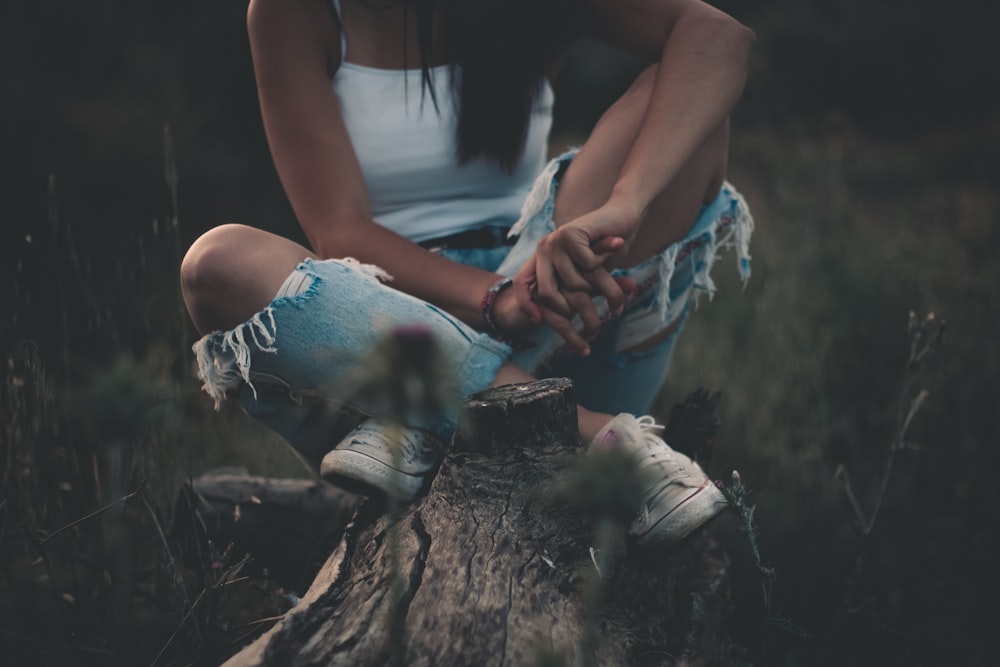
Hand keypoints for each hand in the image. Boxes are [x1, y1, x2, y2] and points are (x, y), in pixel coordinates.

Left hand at [509, 202, 638, 353]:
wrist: (621, 217)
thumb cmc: (604, 250)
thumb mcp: (585, 276)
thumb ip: (572, 292)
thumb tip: (555, 320)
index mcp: (542, 258)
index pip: (521, 283)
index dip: (525, 303)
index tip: (537, 320)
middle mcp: (543, 248)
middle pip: (546, 292)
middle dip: (567, 307)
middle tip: (585, 307)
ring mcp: (555, 241)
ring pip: (573, 282)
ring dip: (595, 282)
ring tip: (602, 266)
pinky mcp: (569, 234)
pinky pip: (587, 266)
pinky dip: (601, 261)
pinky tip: (605, 247)